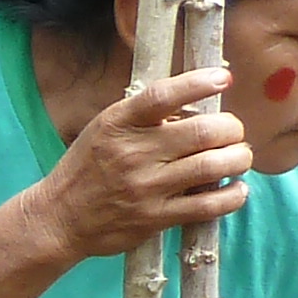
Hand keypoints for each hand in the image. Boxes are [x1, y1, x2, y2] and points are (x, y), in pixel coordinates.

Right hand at [26, 68, 252, 260]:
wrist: (59, 218)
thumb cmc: (87, 169)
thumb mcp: (104, 130)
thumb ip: (145, 118)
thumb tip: (198, 107)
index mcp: (119, 123)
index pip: (163, 96)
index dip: (199, 84)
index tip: (223, 79)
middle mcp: (133, 153)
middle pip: (203, 132)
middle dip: (232, 128)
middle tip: (233, 132)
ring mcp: (146, 187)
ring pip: (213, 166)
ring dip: (238, 159)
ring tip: (238, 157)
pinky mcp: (155, 217)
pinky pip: (209, 205)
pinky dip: (233, 195)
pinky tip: (236, 188)